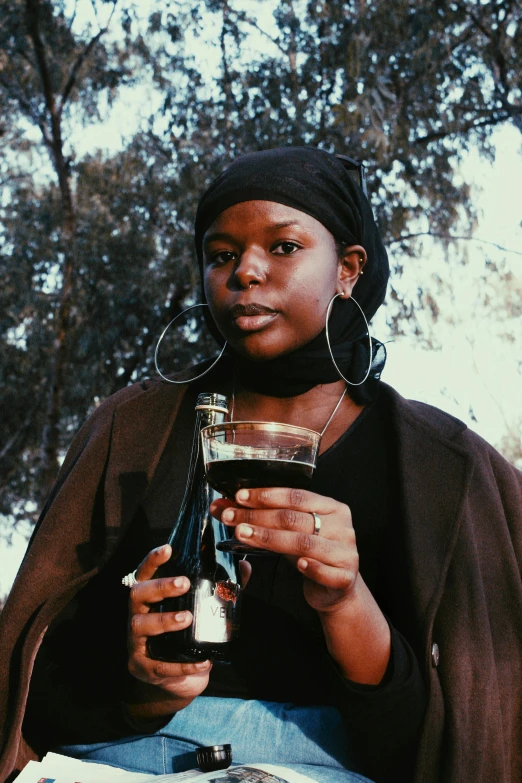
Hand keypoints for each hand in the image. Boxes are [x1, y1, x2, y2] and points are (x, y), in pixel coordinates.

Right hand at [126, 545, 210, 717]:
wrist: (177, 682)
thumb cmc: (188, 636)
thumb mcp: (200, 611)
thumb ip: (221, 587)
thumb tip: (244, 565)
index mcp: (150, 598)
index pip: (145, 573)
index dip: (153, 559)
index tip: (168, 548)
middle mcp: (138, 615)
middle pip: (138, 594)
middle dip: (160, 586)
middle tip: (185, 583)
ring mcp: (136, 643)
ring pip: (140, 626)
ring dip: (164, 620)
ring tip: (187, 618)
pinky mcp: (143, 668)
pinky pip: (159, 666)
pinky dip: (181, 665)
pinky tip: (203, 661)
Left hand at [210, 488, 358, 614]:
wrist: (336, 590)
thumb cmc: (310, 554)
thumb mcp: (287, 533)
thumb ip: (260, 518)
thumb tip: (220, 506)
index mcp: (331, 507)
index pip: (296, 496)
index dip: (266, 496)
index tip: (239, 497)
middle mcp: (341, 526)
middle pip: (294, 518)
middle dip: (258, 517)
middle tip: (231, 517)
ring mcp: (346, 552)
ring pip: (304, 543)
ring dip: (270, 538)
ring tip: (243, 535)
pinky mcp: (345, 577)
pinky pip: (326, 571)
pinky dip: (311, 567)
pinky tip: (298, 565)